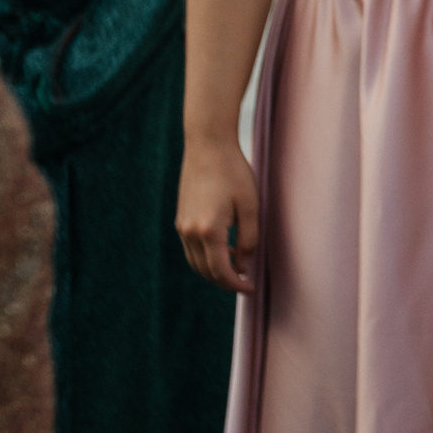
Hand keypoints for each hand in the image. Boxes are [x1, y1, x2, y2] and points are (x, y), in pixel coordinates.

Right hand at [176, 136, 260, 292]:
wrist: (207, 145)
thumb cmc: (233, 172)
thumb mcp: (251, 206)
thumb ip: (249, 238)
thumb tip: (244, 263)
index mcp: (209, 231)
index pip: (221, 271)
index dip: (237, 284)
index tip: (251, 287)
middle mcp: (190, 232)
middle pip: (205, 271)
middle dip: (225, 281)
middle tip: (245, 280)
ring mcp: (182, 226)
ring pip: (196, 262)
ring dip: (214, 270)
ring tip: (236, 266)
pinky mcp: (180, 219)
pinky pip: (191, 249)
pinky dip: (206, 257)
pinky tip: (224, 250)